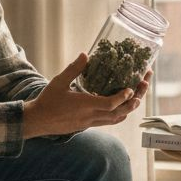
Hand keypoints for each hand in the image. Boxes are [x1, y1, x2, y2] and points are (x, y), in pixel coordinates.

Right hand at [24, 55, 151, 137]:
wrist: (38, 121)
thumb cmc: (47, 101)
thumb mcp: (59, 81)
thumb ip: (74, 69)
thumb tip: (86, 54)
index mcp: (84, 105)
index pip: (110, 104)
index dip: (123, 97)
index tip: (131, 88)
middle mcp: (90, 117)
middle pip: (119, 113)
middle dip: (133, 102)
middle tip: (142, 89)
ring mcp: (90, 123)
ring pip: (115, 119)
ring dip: (128, 109)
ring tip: (136, 97)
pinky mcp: (87, 126)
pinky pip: (108, 122)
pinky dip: (118, 114)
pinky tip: (120, 106)